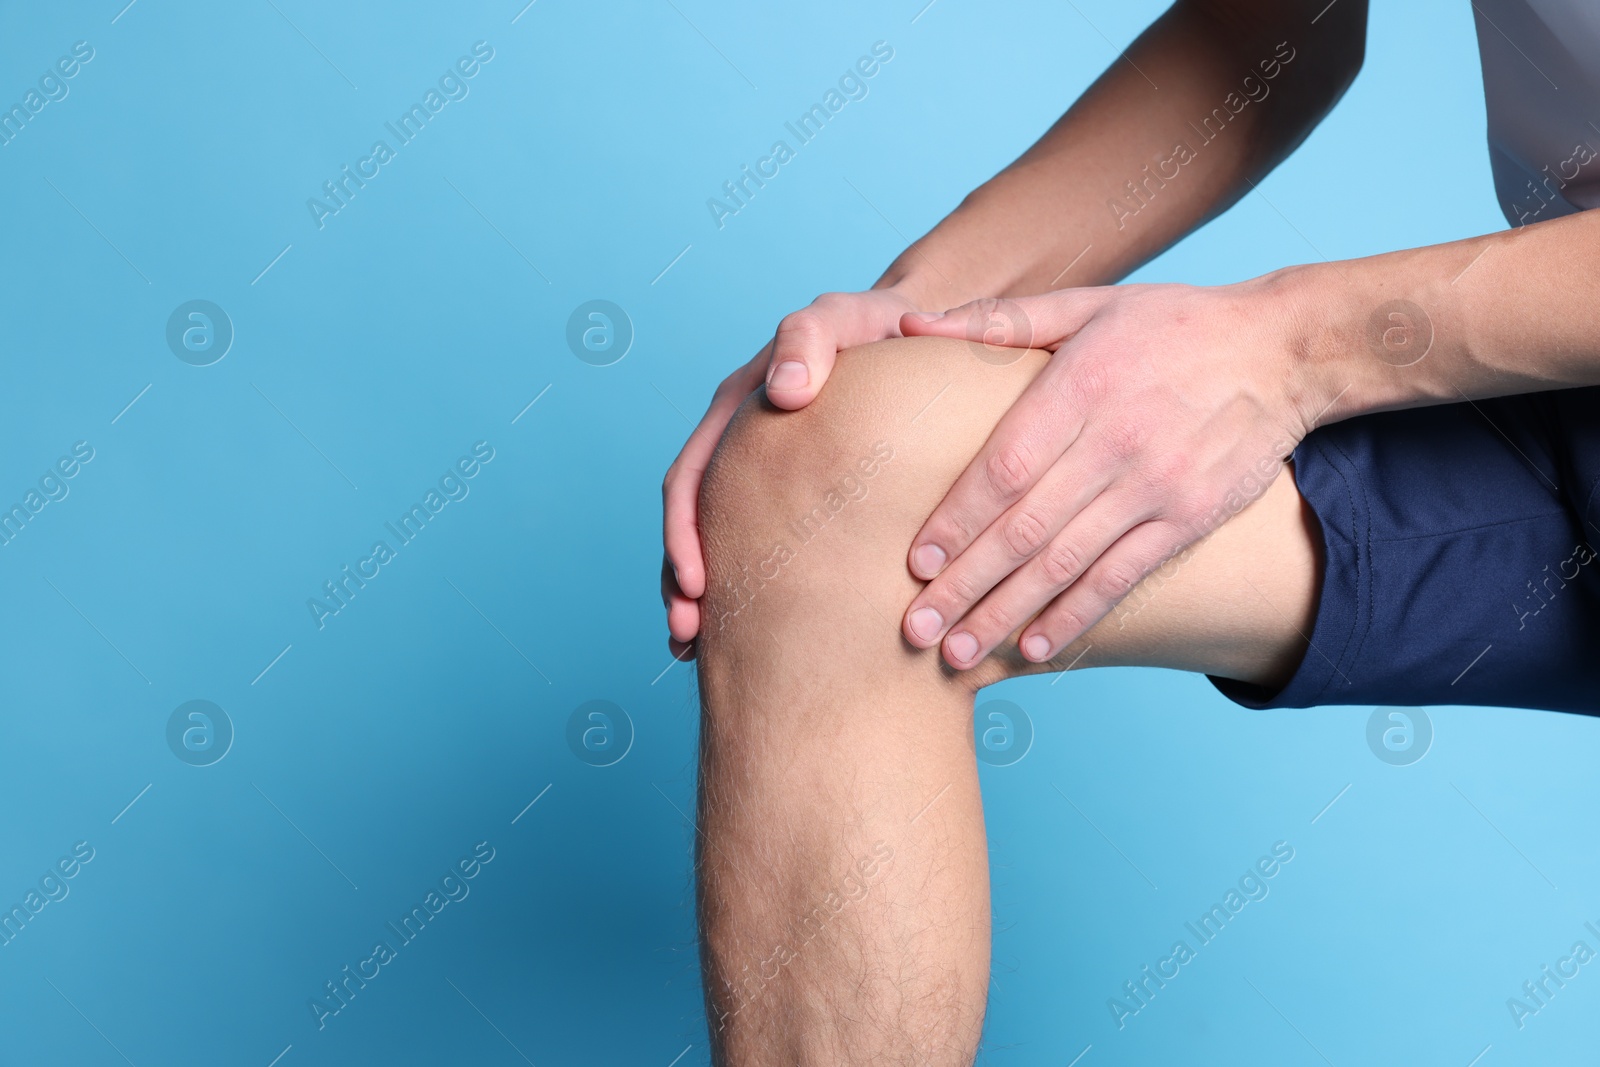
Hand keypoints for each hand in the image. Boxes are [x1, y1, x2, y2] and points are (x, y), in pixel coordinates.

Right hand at [662, 286, 929, 655]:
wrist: (919, 337)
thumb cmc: (880, 328)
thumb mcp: (844, 319)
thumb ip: (809, 340)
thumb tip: (783, 394)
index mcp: (735, 410)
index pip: (691, 478)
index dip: (685, 533)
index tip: (696, 582)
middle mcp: (738, 447)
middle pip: (692, 524)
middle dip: (682, 582)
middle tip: (689, 635)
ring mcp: (763, 475)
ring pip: (719, 543)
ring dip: (703, 597)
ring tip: (697, 649)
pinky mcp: (795, 498)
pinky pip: (761, 548)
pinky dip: (747, 592)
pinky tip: (747, 638)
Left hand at [896, 279, 1316, 668]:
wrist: (1283, 349)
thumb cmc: (1169, 324)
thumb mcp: (1087, 304)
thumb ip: (997, 322)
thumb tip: (908, 328)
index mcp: (1081, 385)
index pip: (1004, 467)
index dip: (957, 520)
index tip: (915, 564)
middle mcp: (1117, 440)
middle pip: (1026, 527)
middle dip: (966, 584)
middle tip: (916, 628)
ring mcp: (1158, 485)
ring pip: (1068, 562)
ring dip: (1007, 612)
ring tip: (960, 654)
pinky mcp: (1191, 517)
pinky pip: (1123, 576)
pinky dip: (1077, 615)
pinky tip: (1035, 647)